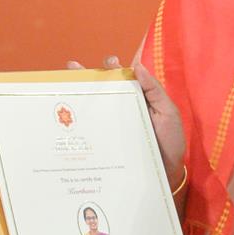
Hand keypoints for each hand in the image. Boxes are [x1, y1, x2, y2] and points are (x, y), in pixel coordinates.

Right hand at [66, 52, 186, 194]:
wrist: (166, 171)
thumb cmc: (170, 140)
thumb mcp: (168, 112)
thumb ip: (154, 90)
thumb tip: (138, 67)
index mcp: (137, 98)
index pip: (122, 78)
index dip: (112, 67)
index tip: (109, 62)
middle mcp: (122, 108)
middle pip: (101, 88)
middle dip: (86, 75)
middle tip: (75, 67)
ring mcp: (112, 125)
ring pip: (92, 106)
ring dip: (76, 94)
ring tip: (63, 83)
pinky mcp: (105, 141)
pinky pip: (91, 130)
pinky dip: (77, 123)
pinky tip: (66, 115)